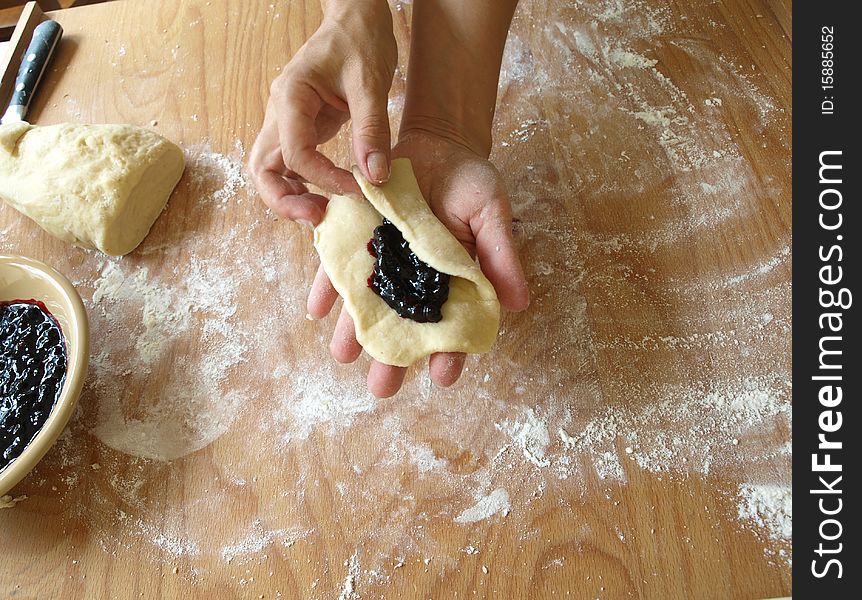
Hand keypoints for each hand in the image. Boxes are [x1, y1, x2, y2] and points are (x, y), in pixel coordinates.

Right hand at [248, 0, 396, 225]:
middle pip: (262, 169)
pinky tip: (329, 195)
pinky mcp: (302, 128)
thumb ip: (371, 130)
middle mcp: (281, 113)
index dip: (324, 179)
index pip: (295, 154)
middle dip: (284, 200)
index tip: (359, 189)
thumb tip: (375, 177)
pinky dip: (304, 184)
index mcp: (290, 97)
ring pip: (271, 170)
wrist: (355, 18)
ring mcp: (287, 122)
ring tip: (323, 213)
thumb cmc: (359, 40)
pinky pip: (292, 164)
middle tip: (318, 217)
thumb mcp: (370, 83)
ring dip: (290, 197)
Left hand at [308, 130, 529, 396]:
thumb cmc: (470, 182)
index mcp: (451, 282)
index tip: (444, 376)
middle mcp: (414, 281)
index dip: (449, 352)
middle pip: (404, 326)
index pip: (452, 326)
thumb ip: (501, 256)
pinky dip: (326, 289)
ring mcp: (383, 262)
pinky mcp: (357, 239)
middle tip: (381, 389)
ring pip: (367, 305)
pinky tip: (317, 310)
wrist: (436, 143)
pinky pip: (338, 268)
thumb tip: (519, 304)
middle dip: (392, 358)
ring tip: (343, 356)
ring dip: (353, 332)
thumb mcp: (490, 214)